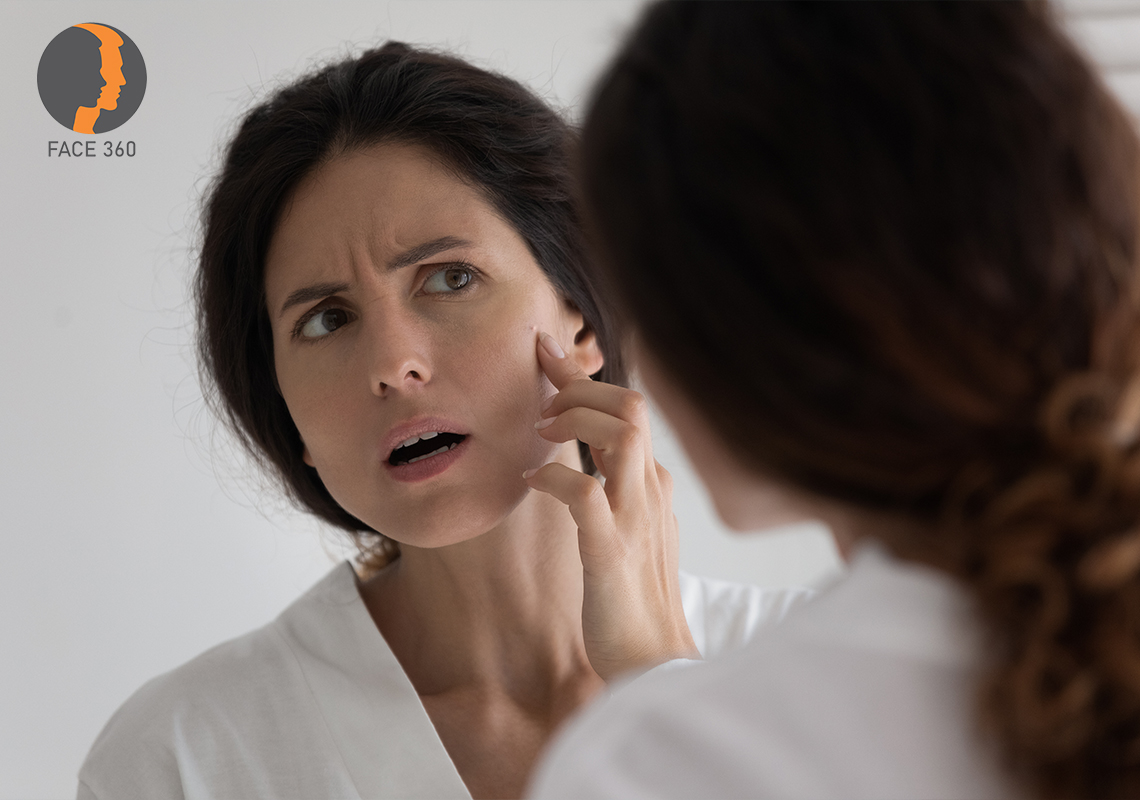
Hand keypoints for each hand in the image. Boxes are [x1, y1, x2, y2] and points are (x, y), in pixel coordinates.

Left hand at [524, 332, 699, 680]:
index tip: (545, 350)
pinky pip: (585, 494)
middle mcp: (653, 491)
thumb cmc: (635, 597)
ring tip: (542, 435)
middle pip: (632, 404)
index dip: (582, 374)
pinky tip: (532, 481)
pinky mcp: (612, 552)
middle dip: (580, 388)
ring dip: (574, 420)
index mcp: (656, 483)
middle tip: (542, 408)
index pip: (628, 407)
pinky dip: (554, 477)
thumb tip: (593, 457)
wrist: (655, 661)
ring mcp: (637, 519)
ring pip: (623, 432)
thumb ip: (621, 488)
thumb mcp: (633, 529)